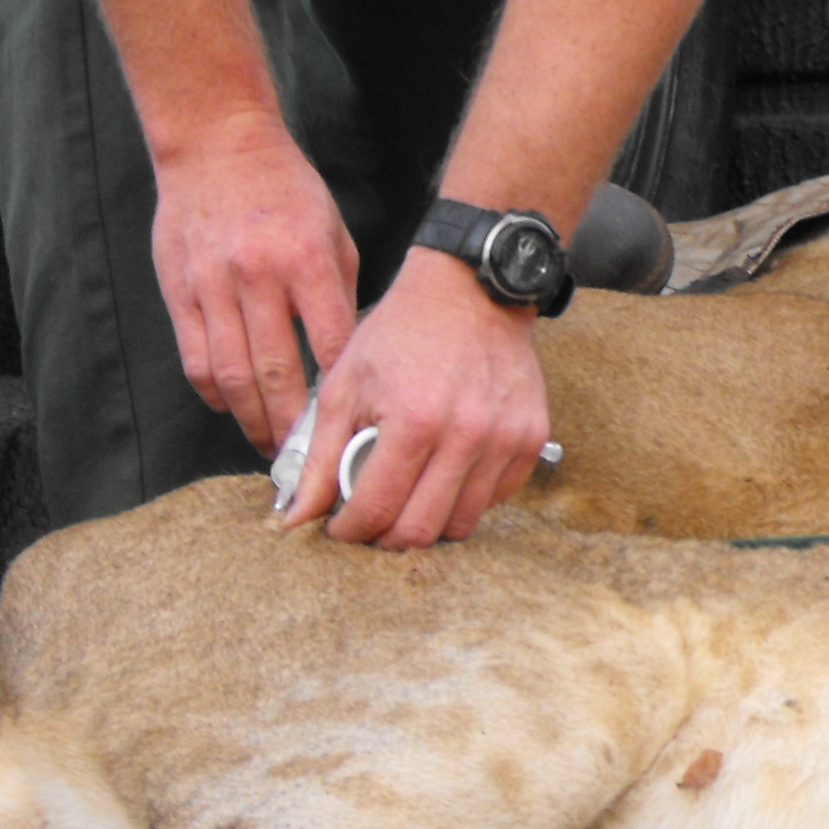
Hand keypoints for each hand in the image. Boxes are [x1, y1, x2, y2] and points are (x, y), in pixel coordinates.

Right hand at [149, 119, 359, 455]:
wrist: (217, 147)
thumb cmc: (288, 191)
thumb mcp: (335, 234)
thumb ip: (339, 297)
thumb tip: (349, 363)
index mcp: (307, 260)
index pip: (331, 344)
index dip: (341, 394)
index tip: (352, 427)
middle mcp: (257, 276)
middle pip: (276, 373)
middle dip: (293, 427)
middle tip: (308, 463)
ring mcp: (212, 286)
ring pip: (231, 376)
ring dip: (252, 421)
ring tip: (271, 447)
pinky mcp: (178, 292)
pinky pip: (197, 360)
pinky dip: (216, 394)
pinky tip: (234, 408)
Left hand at [280, 247, 551, 547]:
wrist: (470, 292)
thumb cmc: (402, 333)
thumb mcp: (344, 386)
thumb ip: (319, 457)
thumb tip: (296, 516)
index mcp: (414, 422)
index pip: (376, 511)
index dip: (348, 531)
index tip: (338, 527)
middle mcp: (466, 436)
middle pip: (421, 530)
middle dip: (385, 537)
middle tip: (370, 520)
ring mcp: (505, 440)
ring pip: (463, 523)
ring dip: (428, 522)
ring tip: (407, 498)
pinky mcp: (532, 439)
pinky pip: (496, 498)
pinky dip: (466, 500)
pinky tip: (444, 476)